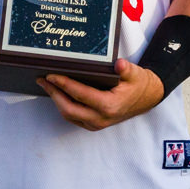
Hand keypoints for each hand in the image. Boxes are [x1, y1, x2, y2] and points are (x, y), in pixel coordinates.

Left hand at [37, 58, 163, 130]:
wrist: (147, 98)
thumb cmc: (138, 84)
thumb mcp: (135, 74)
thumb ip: (126, 69)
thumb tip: (119, 64)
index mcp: (109, 106)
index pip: (80, 95)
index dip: (64, 85)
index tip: (51, 75)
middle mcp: (101, 118)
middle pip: (69, 109)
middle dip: (53, 94)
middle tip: (42, 80)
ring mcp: (97, 123)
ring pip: (69, 115)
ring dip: (56, 100)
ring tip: (46, 85)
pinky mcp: (94, 124)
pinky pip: (74, 117)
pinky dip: (63, 106)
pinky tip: (57, 94)